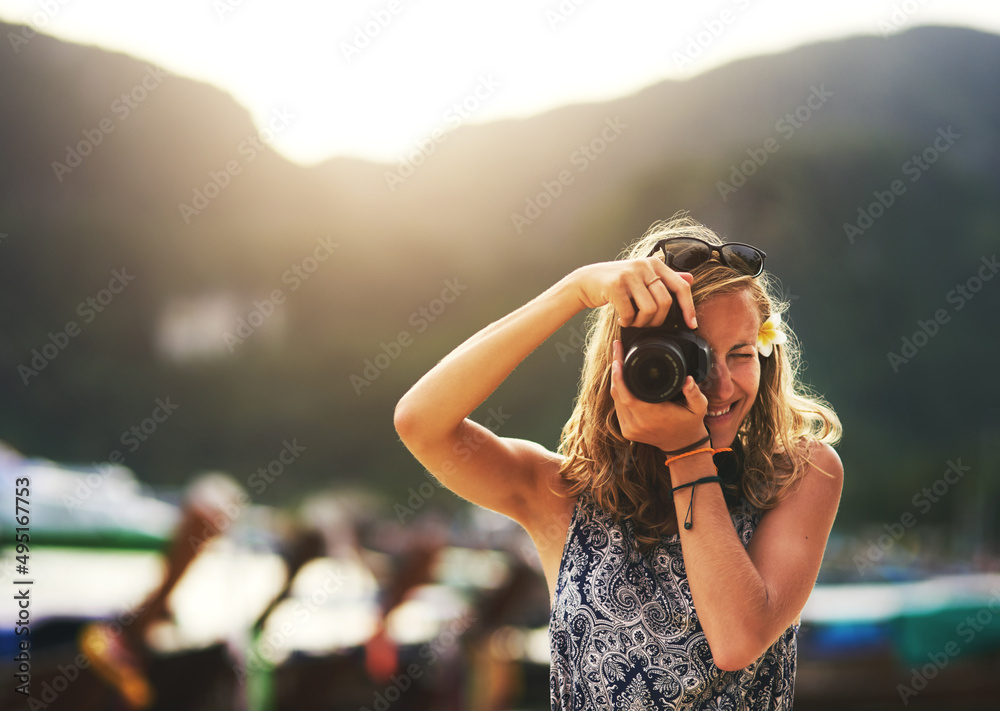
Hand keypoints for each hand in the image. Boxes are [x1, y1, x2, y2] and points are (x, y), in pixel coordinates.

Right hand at [569, 258, 697, 328]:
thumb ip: (665, 278)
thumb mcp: (643, 277)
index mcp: (655, 264)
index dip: (689, 308)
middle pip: (665, 302)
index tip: (691, 324)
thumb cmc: (618, 282)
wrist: (587, 281)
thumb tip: (690, 279)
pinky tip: (622, 319)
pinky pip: (630, 313)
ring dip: (641, 323)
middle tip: (646, 323)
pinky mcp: (615, 285)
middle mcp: (644, 265)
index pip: (681, 287)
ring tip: (633, 321)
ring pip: (650, 309)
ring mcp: (629, 274)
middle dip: (658, 320)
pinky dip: (627, 322)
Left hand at [610, 340, 708, 451]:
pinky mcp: (626, 432)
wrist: (683, 445)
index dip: (619, 376)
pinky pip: (617, 408)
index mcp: (653, 416)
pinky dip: (618, 393)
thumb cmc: (690, 423)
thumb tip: (689, 379)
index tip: (618, 358)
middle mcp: (638, 424)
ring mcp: (630, 429)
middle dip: (615, 371)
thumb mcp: (698, 407)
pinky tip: (620, 380)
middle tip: (617, 351)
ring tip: (619, 361)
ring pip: (615, 400)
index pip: (628, 395)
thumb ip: (695, 393)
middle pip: (617, 394)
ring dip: (616, 381)